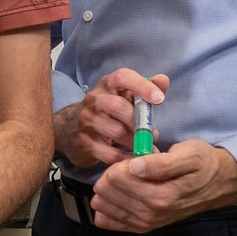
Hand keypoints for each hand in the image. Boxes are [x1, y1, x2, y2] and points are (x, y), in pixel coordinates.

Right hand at [54, 69, 169, 168]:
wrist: (73, 130)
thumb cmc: (110, 112)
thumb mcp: (127, 97)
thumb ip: (147, 89)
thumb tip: (163, 80)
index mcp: (107, 85)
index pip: (122, 77)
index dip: (142, 86)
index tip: (159, 99)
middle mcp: (94, 100)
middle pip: (117, 106)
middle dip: (139, 122)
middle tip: (153, 133)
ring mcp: (87, 121)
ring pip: (115, 131)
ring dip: (135, 141)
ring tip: (145, 146)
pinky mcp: (84, 142)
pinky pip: (109, 153)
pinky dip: (125, 157)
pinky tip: (134, 158)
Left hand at [89, 139, 236, 232]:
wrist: (217, 184)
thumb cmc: (203, 165)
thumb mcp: (189, 154)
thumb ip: (161, 162)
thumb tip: (135, 166)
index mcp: (160, 196)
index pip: (115, 178)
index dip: (119, 163)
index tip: (133, 159)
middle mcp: (151, 214)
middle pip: (106, 192)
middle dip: (111, 175)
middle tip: (128, 167)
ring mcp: (146, 222)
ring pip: (104, 206)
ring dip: (107, 190)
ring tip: (123, 179)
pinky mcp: (144, 225)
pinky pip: (110, 222)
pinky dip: (106, 209)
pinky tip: (111, 198)